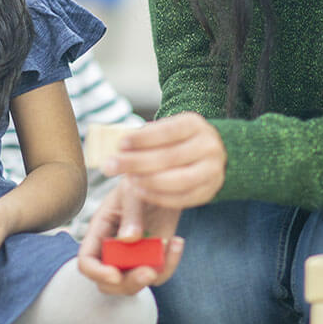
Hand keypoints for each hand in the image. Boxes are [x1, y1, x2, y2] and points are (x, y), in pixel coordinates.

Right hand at [77, 179, 184, 295]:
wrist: (163, 182)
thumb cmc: (140, 181)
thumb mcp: (133, 191)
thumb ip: (130, 214)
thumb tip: (128, 239)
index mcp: (99, 232)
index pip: (86, 261)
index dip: (97, 272)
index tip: (115, 274)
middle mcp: (112, 249)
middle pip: (108, 283)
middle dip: (128, 283)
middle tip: (149, 272)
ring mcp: (132, 257)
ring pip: (134, 284)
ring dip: (152, 275)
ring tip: (169, 247)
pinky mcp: (152, 258)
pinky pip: (158, 273)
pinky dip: (170, 264)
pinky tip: (177, 242)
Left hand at [103, 112, 224, 208]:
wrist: (210, 153)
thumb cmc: (177, 140)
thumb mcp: (166, 129)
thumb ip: (146, 137)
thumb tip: (120, 150)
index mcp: (194, 124)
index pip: (167, 131)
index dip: (142, 139)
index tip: (120, 145)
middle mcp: (208, 146)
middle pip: (170, 157)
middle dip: (136, 163)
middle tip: (111, 166)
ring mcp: (212, 170)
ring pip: (180, 180)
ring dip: (149, 181)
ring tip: (128, 180)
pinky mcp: (209, 191)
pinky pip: (183, 198)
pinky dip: (159, 197)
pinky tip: (140, 191)